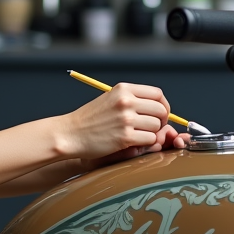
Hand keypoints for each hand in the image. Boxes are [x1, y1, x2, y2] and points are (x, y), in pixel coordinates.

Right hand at [58, 82, 176, 160]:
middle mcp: (126, 101)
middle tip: (153, 128)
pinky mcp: (125, 137)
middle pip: (161, 110)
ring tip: (140, 135)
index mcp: (123, 89)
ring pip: (157, 126)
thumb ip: (132, 99)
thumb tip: (158, 106)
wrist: (70, 133)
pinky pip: (150, 139)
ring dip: (152, 133)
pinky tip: (134, 143)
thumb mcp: (110, 98)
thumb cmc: (90, 119)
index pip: (157, 94)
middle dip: (161, 121)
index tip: (160, 114)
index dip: (163, 105)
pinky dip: (146, 143)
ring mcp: (126, 119)